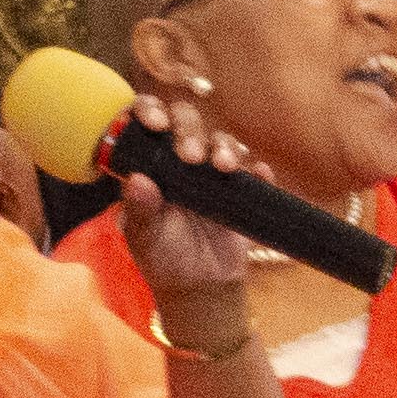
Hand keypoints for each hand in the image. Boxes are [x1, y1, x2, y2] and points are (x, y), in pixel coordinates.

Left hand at [118, 97, 267, 322]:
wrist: (201, 287)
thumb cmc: (164, 259)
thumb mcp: (145, 238)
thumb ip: (140, 210)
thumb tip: (137, 180)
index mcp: (150, 165)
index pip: (146, 122)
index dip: (148, 110)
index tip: (156, 122)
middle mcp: (179, 161)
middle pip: (186, 121)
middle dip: (189, 130)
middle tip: (191, 156)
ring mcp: (210, 173)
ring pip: (219, 140)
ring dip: (224, 146)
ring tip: (225, 167)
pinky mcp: (239, 189)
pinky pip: (252, 170)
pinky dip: (257, 170)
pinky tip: (259, 174)